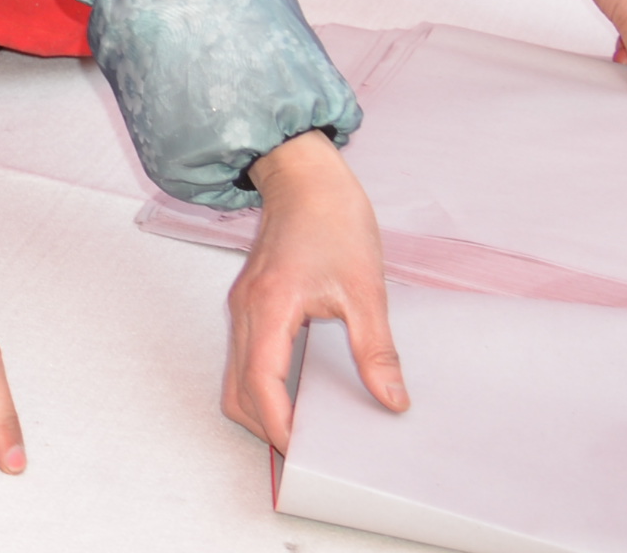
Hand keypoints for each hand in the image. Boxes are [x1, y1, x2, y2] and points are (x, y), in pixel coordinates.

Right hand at [222, 132, 400, 452]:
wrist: (304, 174)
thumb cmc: (331, 218)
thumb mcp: (365, 288)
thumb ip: (376, 349)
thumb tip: (391, 398)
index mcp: (269, 308)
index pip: (260, 385)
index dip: (278, 425)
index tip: (304, 452)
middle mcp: (247, 311)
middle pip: (236, 391)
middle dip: (264, 427)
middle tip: (306, 450)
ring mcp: (244, 307)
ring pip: (236, 378)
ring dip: (261, 408)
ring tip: (304, 427)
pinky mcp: (251, 302)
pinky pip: (247, 358)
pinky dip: (264, 386)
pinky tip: (300, 390)